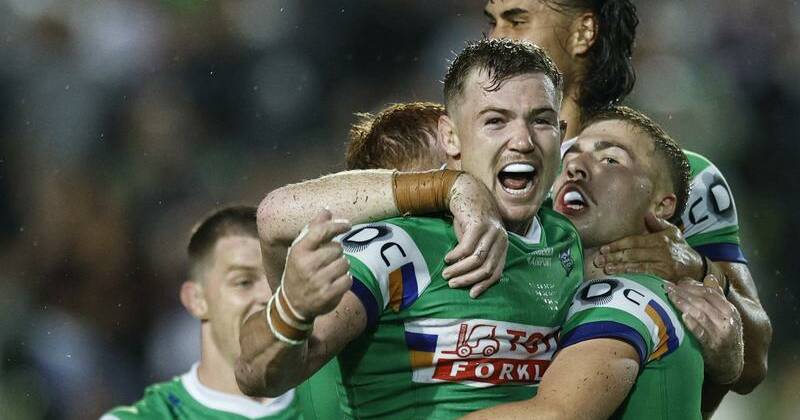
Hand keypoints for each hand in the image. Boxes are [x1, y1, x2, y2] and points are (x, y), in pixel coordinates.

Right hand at [282, 210, 352, 318]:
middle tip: (327, 261)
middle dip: (337, 253)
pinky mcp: (327, 295)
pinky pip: (348, 279)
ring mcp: (317, 281)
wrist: (292, 304)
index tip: (347, 224)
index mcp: (298, 251)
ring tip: (330, 272)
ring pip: (345, 263)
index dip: (337, 225)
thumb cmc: (299, 270)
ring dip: (342, 266)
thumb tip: (326, 210)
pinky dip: (345, 280)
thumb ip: (313, 229)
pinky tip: (335, 282)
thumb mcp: (300, 250)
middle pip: (338, 248)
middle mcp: (306, 265)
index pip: (321, 231)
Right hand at [442, 174, 507, 297]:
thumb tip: (469, 277)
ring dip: (459, 269)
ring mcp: (491, 231)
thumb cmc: (470, 218)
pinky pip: (466, 247)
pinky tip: (447, 258)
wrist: (467, 190)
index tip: (471, 294)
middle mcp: (500, 238)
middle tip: (452, 283)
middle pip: (486, 268)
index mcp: (503, 244)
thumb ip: (478, 254)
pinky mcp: (478, 224)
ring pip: (476, 259)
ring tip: (446, 273)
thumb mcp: (477, 238)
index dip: (484, 285)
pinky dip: (455, 256)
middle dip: (468, 279)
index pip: (497, 272)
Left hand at [594, 212, 703, 282]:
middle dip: (615, 257)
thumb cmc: (680, 248)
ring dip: (620, 268)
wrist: (697, 266)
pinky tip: (622, 277)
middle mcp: (661, 251)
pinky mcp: (665, 277)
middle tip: (599, 260)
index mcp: (660, 239)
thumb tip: (647, 213)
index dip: (618, 244)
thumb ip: (658, 223)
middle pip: (633, 254)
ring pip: (638, 266)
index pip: (635, 241)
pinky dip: (633, 276)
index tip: (604, 248)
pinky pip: (646, 276)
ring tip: (606, 269)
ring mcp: (663, 265)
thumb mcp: (672, 232)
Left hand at [666, 275, 743, 384]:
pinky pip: (702, 333)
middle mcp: (727, 319)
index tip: (676, 283)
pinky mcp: (713, 346)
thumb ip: (717, 297)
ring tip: (670, 297)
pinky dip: (692, 324)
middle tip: (667, 287)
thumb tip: (709, 277)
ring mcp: (720, 333)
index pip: (709, 292)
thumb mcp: (725, 316)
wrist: (731, 364)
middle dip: (684, 292)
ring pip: (701, 313)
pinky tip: (682, 316)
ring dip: (684, 304)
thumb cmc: (724, 336)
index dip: (691, 286)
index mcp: (729, 310)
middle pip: (703, 301)